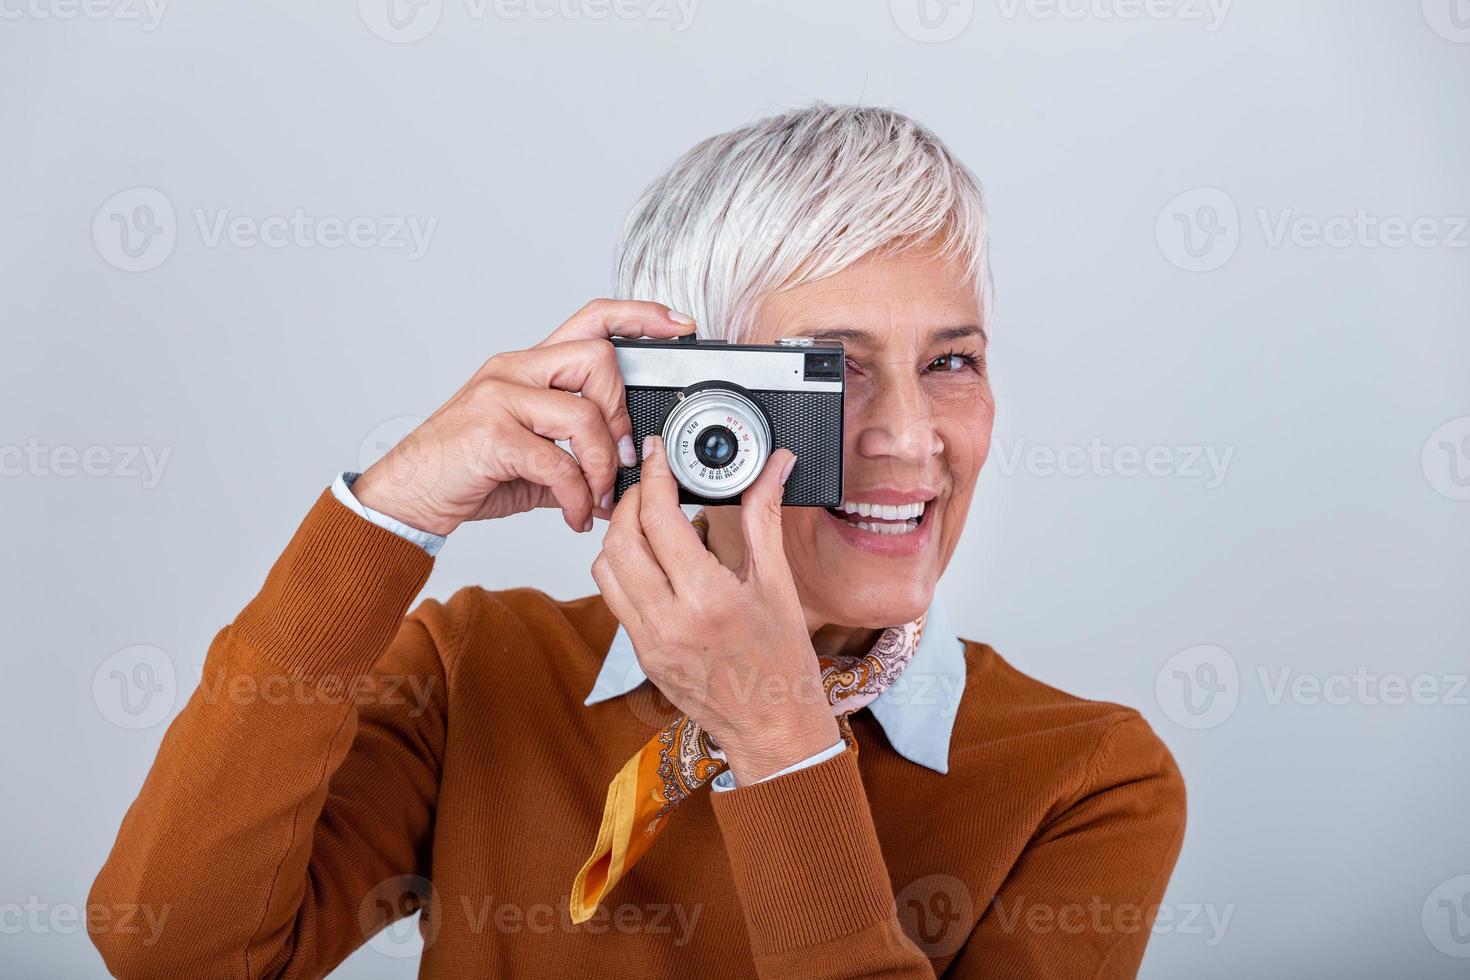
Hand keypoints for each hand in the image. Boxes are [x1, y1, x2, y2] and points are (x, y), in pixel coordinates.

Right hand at [351, 300, 694, 536]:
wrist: (405, 495)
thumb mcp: (530, 458)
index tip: (676, 324)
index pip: (591, 319)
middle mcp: (513, 370)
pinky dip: (578, 498)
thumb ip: (575, 455)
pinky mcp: (491, 435)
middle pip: (599, 358)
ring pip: (584, 413)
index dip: (639, 315)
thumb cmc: (466, 471)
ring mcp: (500, 399)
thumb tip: (623, 475)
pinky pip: (559, 463)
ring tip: (598, 498)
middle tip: (621, 458)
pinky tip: (576, 517)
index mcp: (526, 366)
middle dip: (623, 414)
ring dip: (604, 467)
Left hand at [591, 435, 841, 784]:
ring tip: (646, 517)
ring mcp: (649, 641)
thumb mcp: (778, 584)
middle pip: (619, 540)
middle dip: (629, 500)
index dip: (654, 477)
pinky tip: (650, 558)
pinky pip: (614, 598)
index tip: (658, 454)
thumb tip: (773, 468)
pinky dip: (623, 568)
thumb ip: (765, 517)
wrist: (772, 727)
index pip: (659, 520)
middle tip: (650, 481)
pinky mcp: (641, 654)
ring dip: (618, 534)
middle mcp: (670, 621)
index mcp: (708, 599)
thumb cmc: (782, 662)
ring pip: (605, 569)